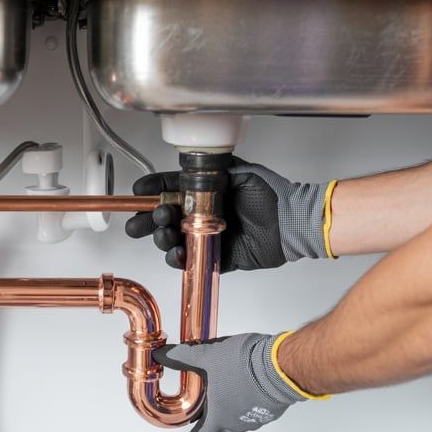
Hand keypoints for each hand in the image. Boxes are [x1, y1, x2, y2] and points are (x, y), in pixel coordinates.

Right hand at [125, 159, 334, 271]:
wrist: (291, 224)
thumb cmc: (273, 196)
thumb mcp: (242, 174)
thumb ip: (216, 172)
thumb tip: (189, 171)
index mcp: (205, 192)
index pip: (171, 188)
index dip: (153, 189)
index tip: (139, 191)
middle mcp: (202, 214)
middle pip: (165, 217)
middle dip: (148, 220)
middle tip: (141, 222)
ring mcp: (206, 236)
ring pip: (172, 240)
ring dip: (162, 238)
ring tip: (165, 234)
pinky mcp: (214, 256)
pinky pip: (189, 260)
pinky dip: (179, 259)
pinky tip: (177, 253)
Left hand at [155, 332, 319, 431]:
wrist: (283, 365)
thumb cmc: (246, 365)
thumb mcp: (207, 356)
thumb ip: (182, 356)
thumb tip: (161, 354)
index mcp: (218, 419)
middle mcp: (236, 425)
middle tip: (199, 426)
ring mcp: (255, 420)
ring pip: (236, 430)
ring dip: (225, 423)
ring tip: (219, 404)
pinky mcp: (270, 411)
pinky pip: (252, 417)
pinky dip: (243, 411)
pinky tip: (241, 392)